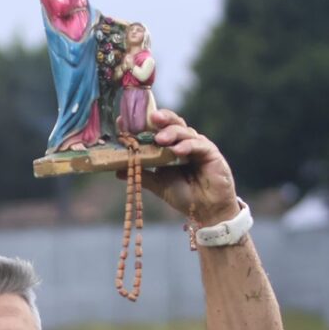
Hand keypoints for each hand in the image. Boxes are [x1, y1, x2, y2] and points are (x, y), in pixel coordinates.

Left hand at [118, 110, 238, 223]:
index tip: (125, 121)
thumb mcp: (158, 184)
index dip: (142, 123)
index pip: (156, 129)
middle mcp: (183, 142)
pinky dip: (187, 146)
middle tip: (151, 118)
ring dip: (171, 133)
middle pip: (172, 123)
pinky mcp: (211, 153)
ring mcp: (197, 145)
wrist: (206, 211)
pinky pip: (198, 145)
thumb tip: (117, 170)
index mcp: (170, 146)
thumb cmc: (184, 195)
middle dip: (161, 118)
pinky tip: (177, 150)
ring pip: (184, 131)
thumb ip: (142, 175)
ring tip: (159, 139)